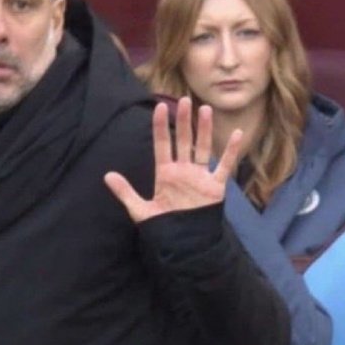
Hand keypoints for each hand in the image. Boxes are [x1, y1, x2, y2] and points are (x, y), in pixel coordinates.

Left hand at [104, 96, 240, 223]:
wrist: (184, 244)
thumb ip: (125, 192)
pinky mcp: (215, 187)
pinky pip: (225, 166)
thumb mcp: (140, 210)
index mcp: (165, 174)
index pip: (162, 144)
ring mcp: (200, 177)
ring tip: (204, 109)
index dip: (161, 126)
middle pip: (183, 140)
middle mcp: (183, 171)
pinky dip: (231, 151)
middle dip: (183, 121)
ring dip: (204, 129)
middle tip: (184, 99)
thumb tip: (107, 175)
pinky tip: (238, 135)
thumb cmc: (163, 227)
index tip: (159, 106)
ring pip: (203, 148)